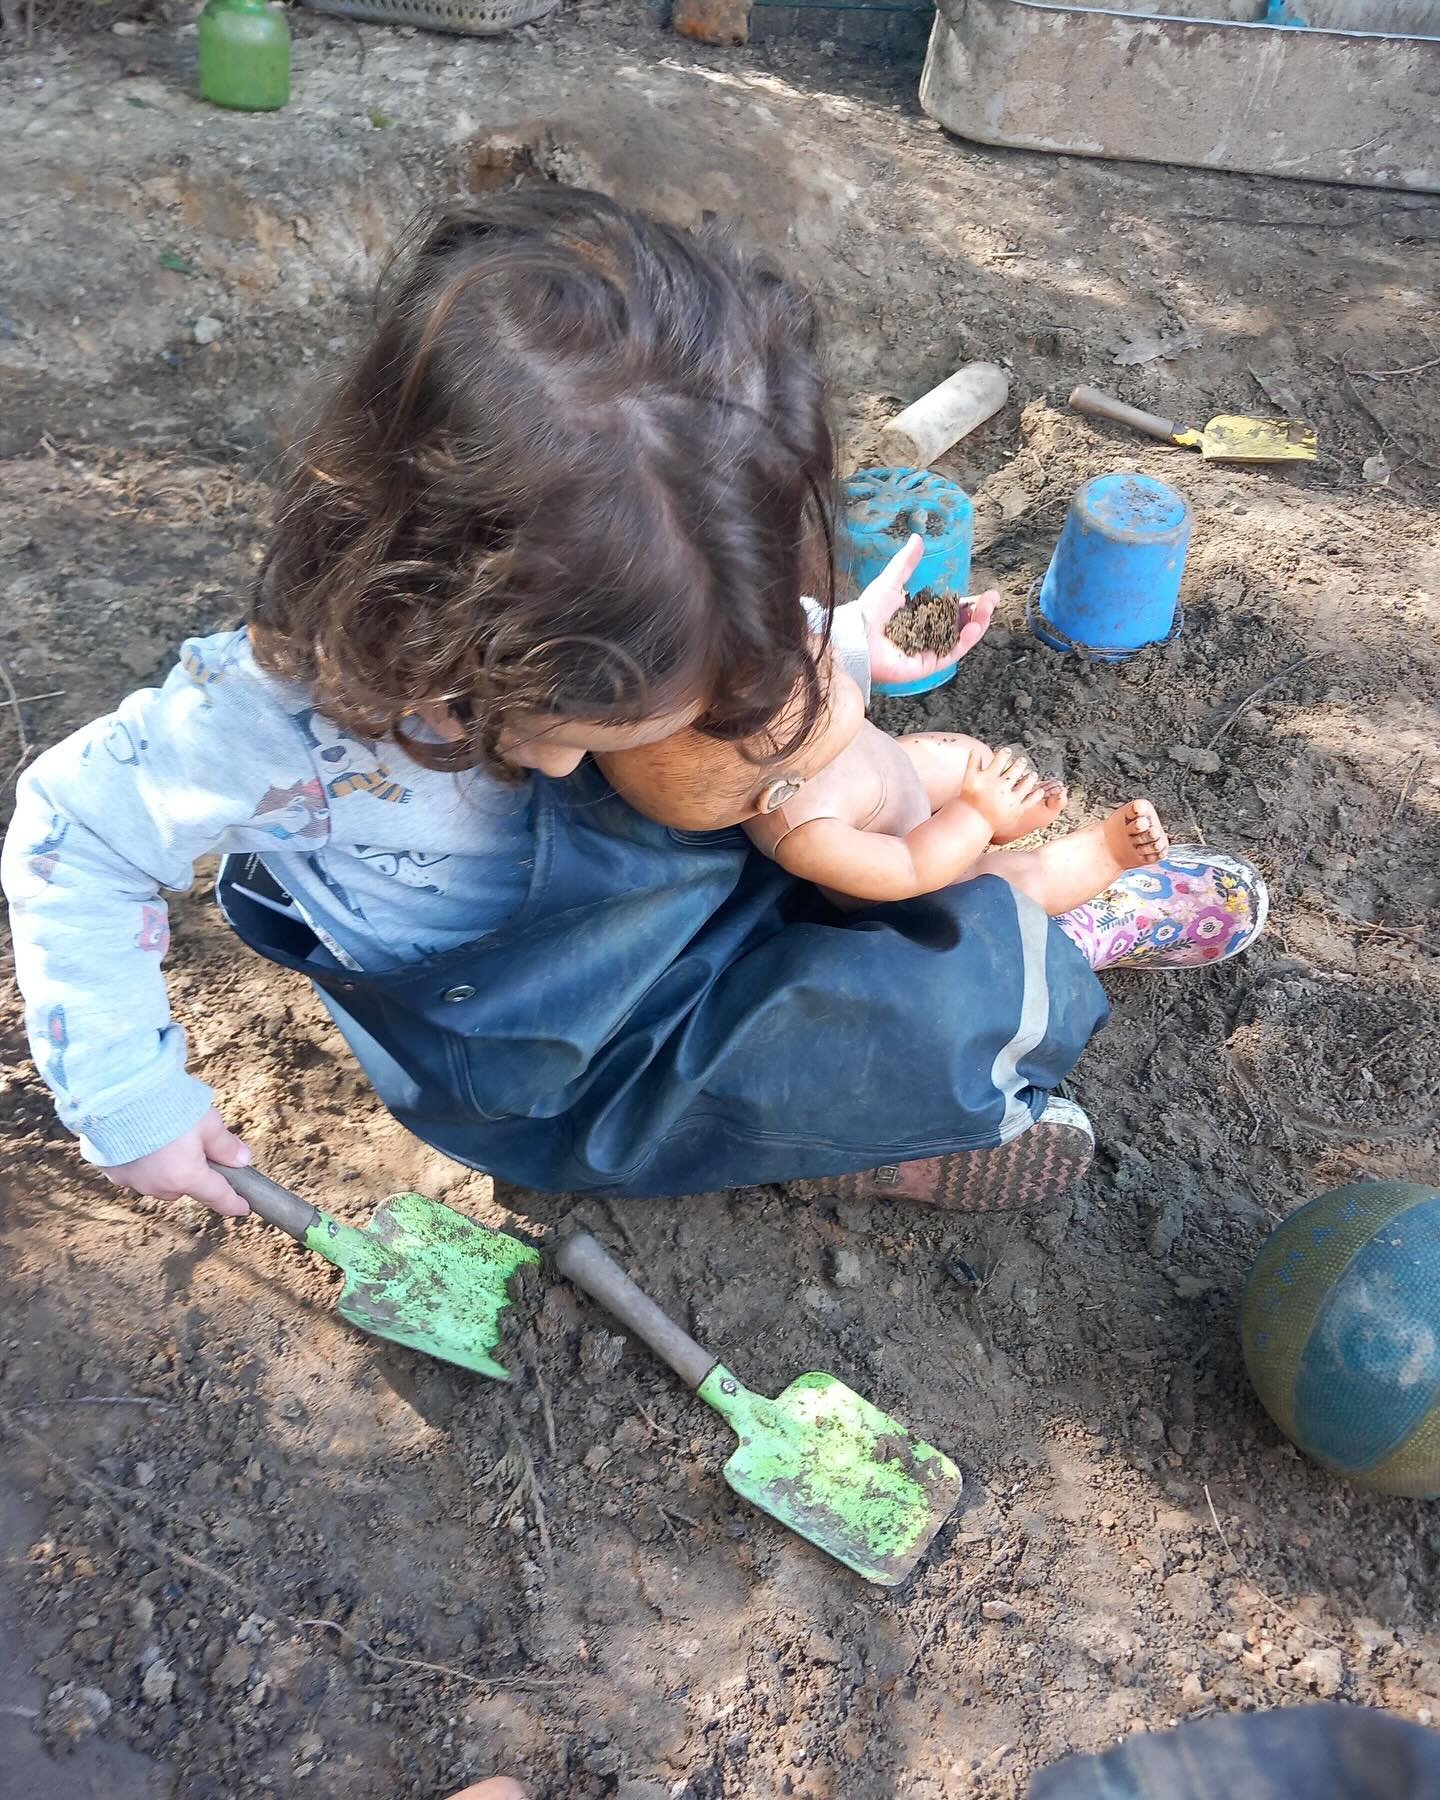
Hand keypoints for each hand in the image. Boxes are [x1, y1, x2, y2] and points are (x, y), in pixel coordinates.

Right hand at [103, 1107, 252, 1215]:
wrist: (117, 1093)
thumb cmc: (164, 1104)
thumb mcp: (207, 1122)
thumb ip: (225, 1145)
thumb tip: (241, 1160)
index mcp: (185, 1176)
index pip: (217, 1196)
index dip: (232, 1202)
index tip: (242, 1207)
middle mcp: (157, 1185)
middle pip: (184, 1186)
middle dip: (192, 1172)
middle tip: (195, 1144)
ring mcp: (130, 1180)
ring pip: (157, 1181)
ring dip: (164, 1167)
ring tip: (164, 1135)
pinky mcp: (110, 1169)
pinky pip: (132, 1172)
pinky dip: (139, 1161)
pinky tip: (139, 1138)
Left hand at [858, 534, 997, 691]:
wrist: (855, 637)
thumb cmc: (868, 611)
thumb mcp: (891, 581)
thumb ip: (906, 563)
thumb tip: (917, 538)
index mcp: (920, 616)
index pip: (952, 610)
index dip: (970, 602)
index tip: (986, 593)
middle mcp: (926, 635)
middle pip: (960, 625)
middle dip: (979, 612)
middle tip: (992, 599)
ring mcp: (928, 651)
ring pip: (960, 639)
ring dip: (977, 624)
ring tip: (987, 609)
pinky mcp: (927, 665)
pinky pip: (951, 655)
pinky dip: (965, 642)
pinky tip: (974, 627)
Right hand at [960, 745, 1043, 835]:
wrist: (972, 822)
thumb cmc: (969, 800)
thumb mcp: (967, 779)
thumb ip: (972, 763)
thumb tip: (974, 750)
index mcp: (989, 777)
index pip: (1000, 759)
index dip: (1005, 753)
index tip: (1007, 751)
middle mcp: (1001, 786)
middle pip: (1015, 769)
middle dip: (1020, 763)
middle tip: (1022, 761)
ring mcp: (1010, 799)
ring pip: (1026, 783)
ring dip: (1031, 777)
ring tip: (1033, 774)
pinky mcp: (1016, 810)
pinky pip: (1030, 800)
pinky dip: (1036, 795)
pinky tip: (1039, 791)